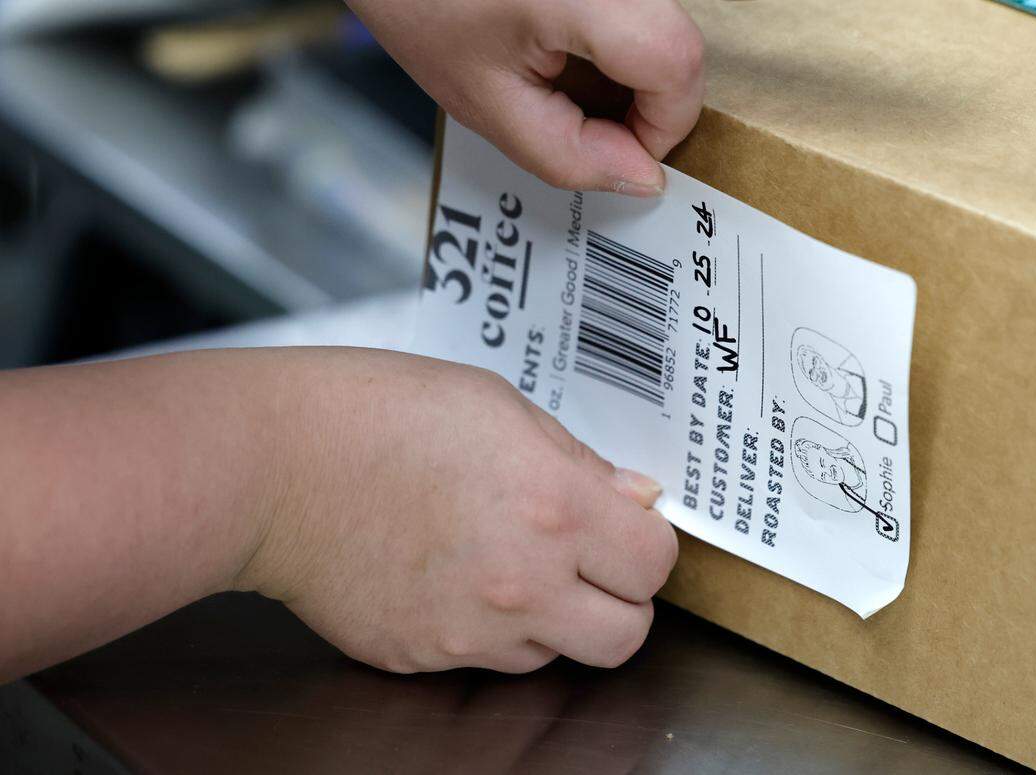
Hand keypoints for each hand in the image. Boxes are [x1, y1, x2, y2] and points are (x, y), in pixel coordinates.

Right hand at [238, 348, 677, 672]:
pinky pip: (484, 661)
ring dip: (553, 617)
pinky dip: (487, 630)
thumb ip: (577, 459)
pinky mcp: (422, 658)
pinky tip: (452, 577)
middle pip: (627, 636)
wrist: (272, 465)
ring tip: (506, 561)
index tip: (629, 528)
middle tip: (592, 562)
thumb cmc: (373, 413)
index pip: (655, 562)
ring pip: (556, 654)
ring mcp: (470, 632)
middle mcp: (522, 582)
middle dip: (621, 599)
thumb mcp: (497, 403)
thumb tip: (632, 497)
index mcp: (552, 505)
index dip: (648, 543)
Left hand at [349, 0, 704, 195]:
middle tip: (590, 120)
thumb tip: (641, 176)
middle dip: (651, 103)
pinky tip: (570, 53)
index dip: (663, 125)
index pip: (677, 64)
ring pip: (667, 27)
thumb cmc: (421, 6)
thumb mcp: (487, 105)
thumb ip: (568, 156)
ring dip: (635, 75)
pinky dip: (620, 47)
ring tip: (570, 81)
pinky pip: (643, 12)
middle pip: (681, 44)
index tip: (622, 150)